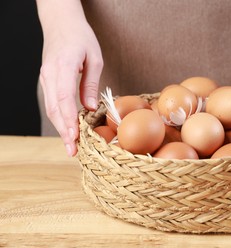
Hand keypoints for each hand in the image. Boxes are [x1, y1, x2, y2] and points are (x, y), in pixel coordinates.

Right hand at [38, 1, 102, 156]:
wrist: (61, 23)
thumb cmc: (81, 37)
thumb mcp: (94, 58)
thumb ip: (90, 84)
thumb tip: (88, 108)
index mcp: (63, 66)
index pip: (64, 98)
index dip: (68, 120)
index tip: (74, 137)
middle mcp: (50, 74)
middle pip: (54, 108)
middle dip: (63, 131)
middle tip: (72, 151)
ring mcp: (45, 77)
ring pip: (51, 108)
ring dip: (59, 128)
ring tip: (70, 146)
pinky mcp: (47, 80)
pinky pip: (52, 102)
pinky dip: (58, 118)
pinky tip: (66, 129)